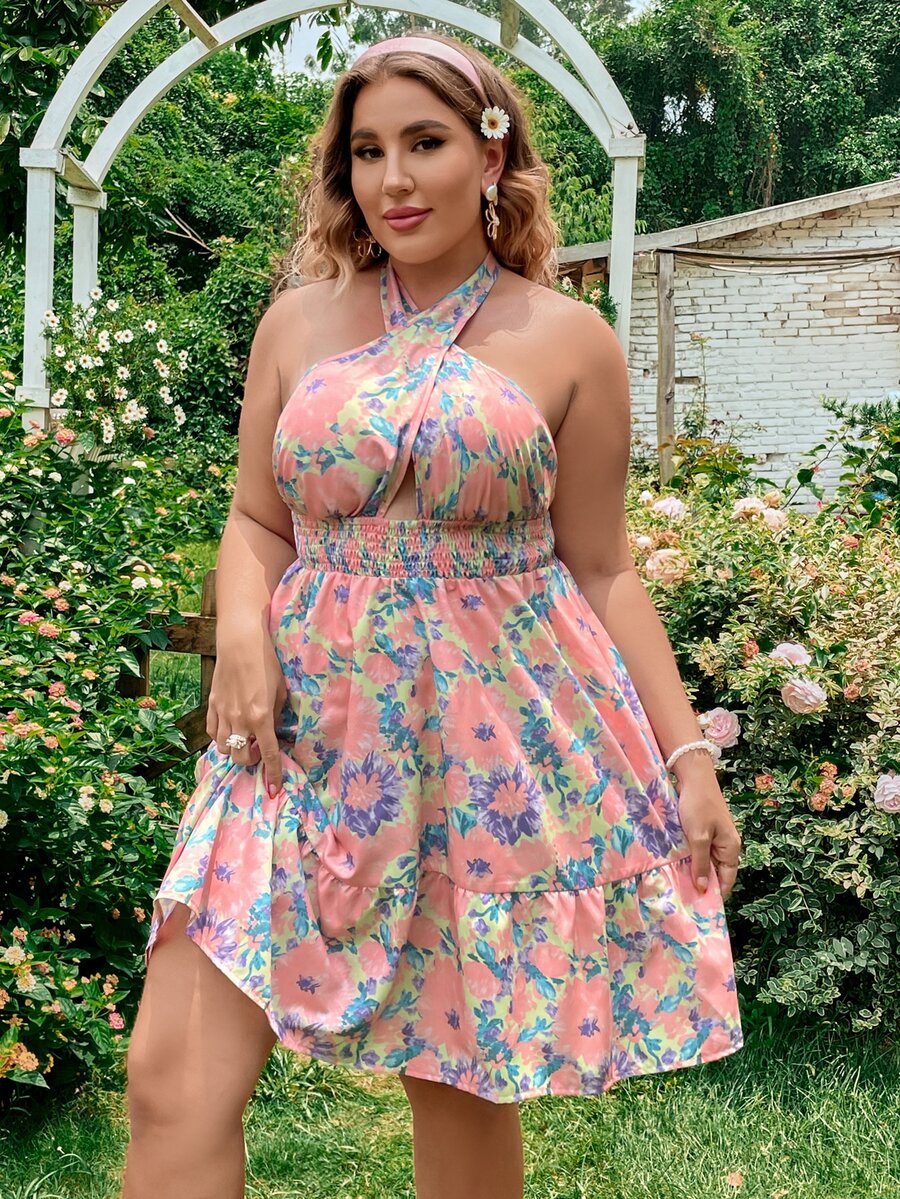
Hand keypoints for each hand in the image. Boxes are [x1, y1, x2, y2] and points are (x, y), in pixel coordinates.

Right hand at [206, 636, 287, 796]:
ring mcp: (223, 713)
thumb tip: (275, 730)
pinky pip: (213, 733)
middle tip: (260, 749)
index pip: (268, 754)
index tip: (273, 789)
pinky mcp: (212, 705)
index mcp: (261, 717)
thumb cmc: (267, 663)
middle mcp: (240, 720)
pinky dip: (221, 737)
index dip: (271, 774)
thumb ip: (278, 714)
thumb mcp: (281, 691)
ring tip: (245, 739)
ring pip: (224, 749)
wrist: (240, 643)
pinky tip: (230, 729)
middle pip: (241, 758)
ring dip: (236, 750)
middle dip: (251, 761)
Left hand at [675, 776, 741, 900]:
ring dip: (696, 872)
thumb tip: (702, 888)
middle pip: (718, 872)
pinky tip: (679, 866)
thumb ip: (700, 863)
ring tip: (680, 886)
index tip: (701, 908)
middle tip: (685, 899)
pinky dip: (693, 859)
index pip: (727, 880)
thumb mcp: (698, 837)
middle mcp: (727, 845)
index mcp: (731, 848)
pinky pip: (702, 851)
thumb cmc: (698, 806)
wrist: (695, 777)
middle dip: (704, 884)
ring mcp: (717, 838)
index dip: (715, 894)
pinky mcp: (706, 831)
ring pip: (708, 862)